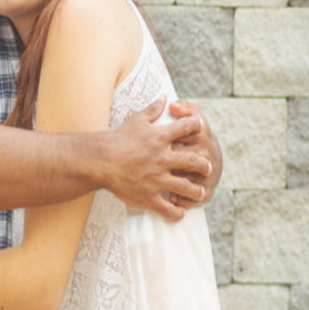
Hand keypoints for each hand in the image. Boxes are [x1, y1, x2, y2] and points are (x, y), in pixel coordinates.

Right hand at [105, 97, 212, 221]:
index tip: (201, 130)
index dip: (197, 127)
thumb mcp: (136, 119)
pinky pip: (168, 208)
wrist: (101, 161)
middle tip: (208, 168)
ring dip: (196, 190)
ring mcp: (157, 179)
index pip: (188, 128)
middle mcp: (163, 158)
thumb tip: (164, 97)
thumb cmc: (117, 138)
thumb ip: (153, 109)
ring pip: (186, 187)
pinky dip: (176, 212)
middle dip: (204, 165)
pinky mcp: (149, 196)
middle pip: (194, 161)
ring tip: (200, 191)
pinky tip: (180, 211)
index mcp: (161, 137)